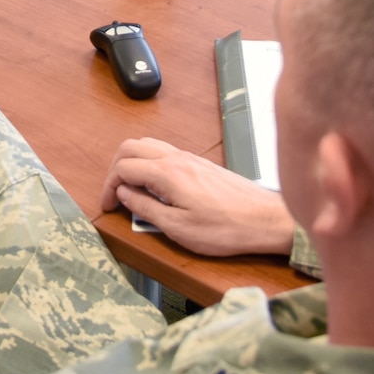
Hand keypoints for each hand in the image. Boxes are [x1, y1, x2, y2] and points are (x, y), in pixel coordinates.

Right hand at [99, 138, 294, 256]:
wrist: (265, 220)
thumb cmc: (225, 229)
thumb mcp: (178, 228)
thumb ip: (146, 208)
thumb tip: (123, 193)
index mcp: (167, 173)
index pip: (123, 167)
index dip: (108, 186)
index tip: (108, 206)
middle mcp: (176, 158)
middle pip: (131, 147)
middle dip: (114, 169)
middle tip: (113, 194)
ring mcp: (189, 157)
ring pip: (147, 145)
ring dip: (131, 162)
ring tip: (129, 188)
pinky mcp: (200, 163)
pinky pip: (163, 151)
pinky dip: (148, 162)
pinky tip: (153, 184)